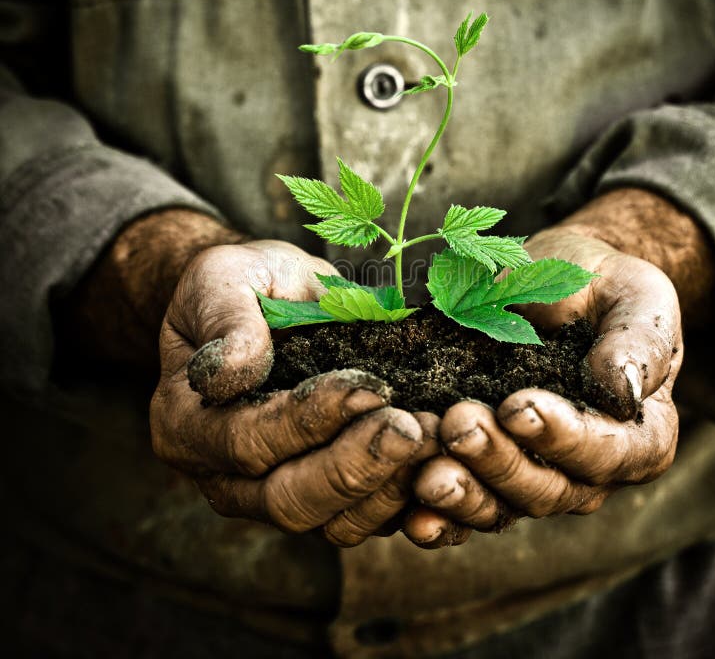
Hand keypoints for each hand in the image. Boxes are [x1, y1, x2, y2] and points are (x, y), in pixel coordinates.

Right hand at [150, 239, 434, 544]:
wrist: (267, 299)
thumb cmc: (242, 286)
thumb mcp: (222, 280)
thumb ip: (225, 320)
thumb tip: (231, 371)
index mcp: (187, 423)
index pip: (245, 441)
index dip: (306, 420)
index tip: (363, 388)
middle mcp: (224, 475)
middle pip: (288, 499)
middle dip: (355, 466)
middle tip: (410, 427)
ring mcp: (273, 493)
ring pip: (331, 524)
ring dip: (388, 487)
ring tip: (432, 439)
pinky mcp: (323, 496)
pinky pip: (363, 519)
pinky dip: (404, 499)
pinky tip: (438, 462)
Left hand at [411, 223, 681, 533]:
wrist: (551, 286)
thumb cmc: (600, 287)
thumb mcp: (635, 295)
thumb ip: (639, 341)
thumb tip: (622, 390)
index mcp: (638, 435)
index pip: (606, 452)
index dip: (563, 438)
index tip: (517, 407)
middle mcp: (588, 471)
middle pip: (548, 489)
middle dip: (499, 461)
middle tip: (458, 424)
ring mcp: (534, 476)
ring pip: (502, 508)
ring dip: (464, 494)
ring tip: (428, 472)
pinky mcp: (486, 474)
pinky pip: (464, 511)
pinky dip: (439, 520)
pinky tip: (411, 516)